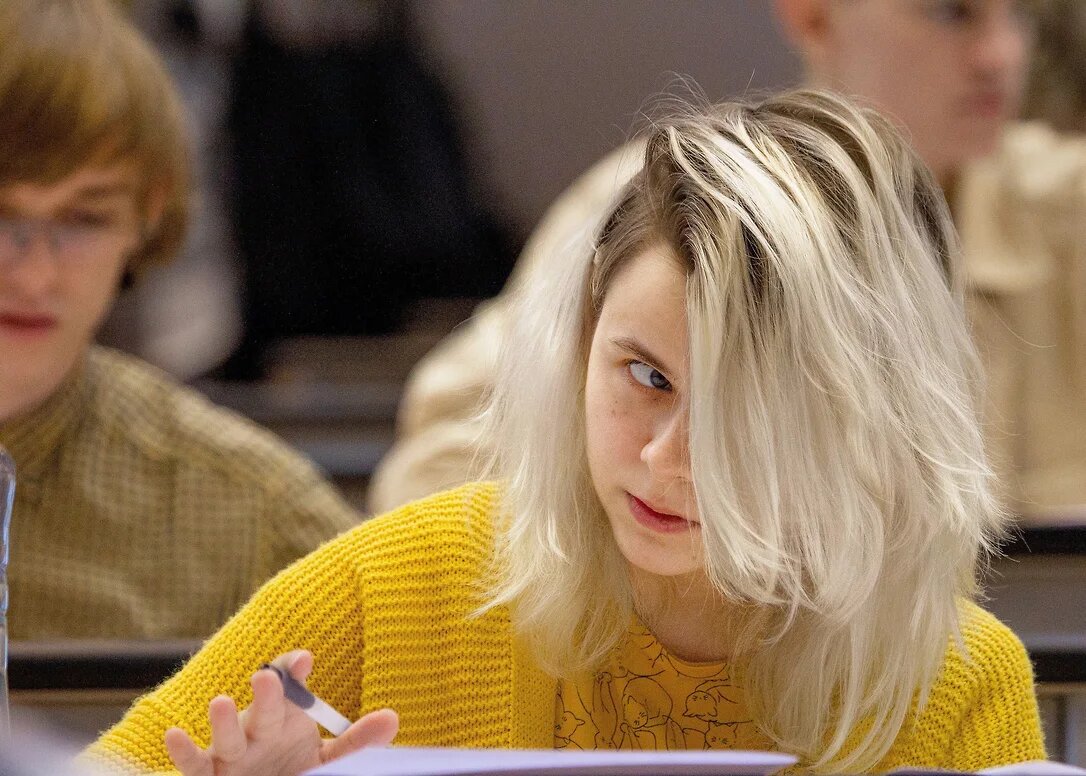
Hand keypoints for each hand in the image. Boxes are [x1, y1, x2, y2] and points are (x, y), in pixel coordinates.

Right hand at [164, 650, 398, 775]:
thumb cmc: (290, 768)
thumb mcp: (325, 758)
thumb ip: (355, 741)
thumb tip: (392, 718)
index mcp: (286, 718)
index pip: (292, 688)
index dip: (294, 671)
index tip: (304, 660)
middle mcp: (257, 729)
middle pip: (265, 709)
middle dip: (267, 694)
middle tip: (268, 677)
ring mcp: (232, 752)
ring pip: (227, 736)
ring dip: (223, 721)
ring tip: (221, 702)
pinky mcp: (210, 775)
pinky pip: (195, 765)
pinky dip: (182, 752)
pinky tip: (173, 736)